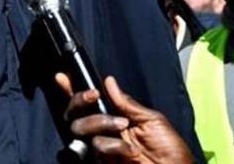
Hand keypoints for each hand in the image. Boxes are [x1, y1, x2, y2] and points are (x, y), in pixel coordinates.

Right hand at [56, 73, 192, 163]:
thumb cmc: (170, 148)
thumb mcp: (151, 120)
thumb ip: (127, 103)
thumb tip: (108, 81)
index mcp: (116, 117)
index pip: (90, 103)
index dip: (74, 91)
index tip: (63, 78)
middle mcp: (105, 132)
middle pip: (75, 114)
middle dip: (81, 102)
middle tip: (96, 97)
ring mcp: (102, 148)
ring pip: (81, 129)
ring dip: (102, 123)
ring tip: (124, 128)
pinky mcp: (102, 162)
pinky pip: (95, 149)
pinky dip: (113, 147)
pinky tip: (129, 151)